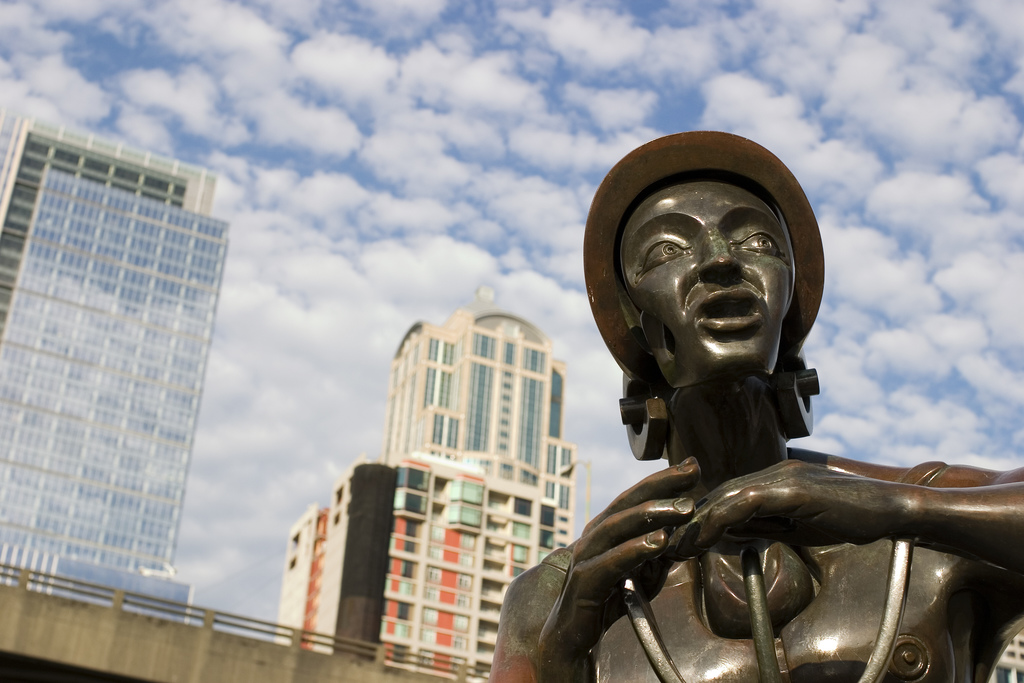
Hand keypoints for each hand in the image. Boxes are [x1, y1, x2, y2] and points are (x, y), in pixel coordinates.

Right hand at [535, 458, 700, 680]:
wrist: (573, 639)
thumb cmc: (608, 600)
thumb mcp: (645, 572)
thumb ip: (662, 549)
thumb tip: (691, 527)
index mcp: (607, 529)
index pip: (636, 497)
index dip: (663, 480)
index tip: (692, 464)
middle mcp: (593, 537)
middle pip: (626, 503)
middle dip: (660, 486)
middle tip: (692, 474)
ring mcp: (585, 558)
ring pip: (616, 527)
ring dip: (652, 514)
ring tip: (684, 508)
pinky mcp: (583, 584)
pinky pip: (609, 563)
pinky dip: (634, 550)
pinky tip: (659, 543)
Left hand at [669, 459, 912, 557]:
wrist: (890, 510)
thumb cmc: (848, 520)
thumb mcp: (795, 526)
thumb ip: (762, 525)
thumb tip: (727, 534)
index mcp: (772, 480)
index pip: (724, 497)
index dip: (698, 517)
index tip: (676, 539)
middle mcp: (772, 471)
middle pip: (718, 493)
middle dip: (688, 519)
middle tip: (663, 543)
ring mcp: (783, 476)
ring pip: (727, 495)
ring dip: (698, 520)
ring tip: (676, 543)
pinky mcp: (794, 487)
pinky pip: (749, 501)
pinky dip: (724, 518)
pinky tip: (707, 535)